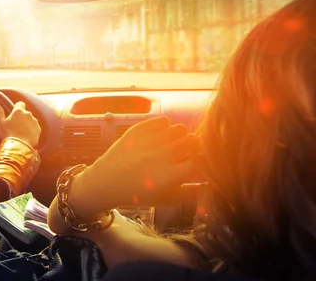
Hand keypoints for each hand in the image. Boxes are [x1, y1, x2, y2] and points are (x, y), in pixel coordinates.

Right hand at [0, 102, 40, 147]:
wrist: (18, 146)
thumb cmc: (8, 134)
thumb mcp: (1, 123)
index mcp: (18, 111)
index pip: (20, 104)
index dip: (17, 107)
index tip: (14, 113)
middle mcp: (28, 114)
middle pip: (25, 113)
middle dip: (21, 118)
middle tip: (15, 126)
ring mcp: (34, 122)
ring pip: (31, 121)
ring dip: (27, 124)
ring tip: (21, 133)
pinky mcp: (38, 129)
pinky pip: (35, 128)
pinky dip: (31, 131)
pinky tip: (26, 137)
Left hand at [49, 117, 199, 231]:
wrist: (106, 182)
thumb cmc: (139, 193)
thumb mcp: (166, 198)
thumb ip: (191, 192)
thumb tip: (212, 184)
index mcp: (170, 176)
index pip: (200, 160)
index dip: (200, 161)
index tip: (194, 164)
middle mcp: (162, 156)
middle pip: (193, 141)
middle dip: (192, 147)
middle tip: (184, 154)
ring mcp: (149, 141)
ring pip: (180, 129)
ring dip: (179, 137)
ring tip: (170, 145)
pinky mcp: (138, 130)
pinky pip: (163, 120)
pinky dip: (165, 127)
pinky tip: (159, 137)